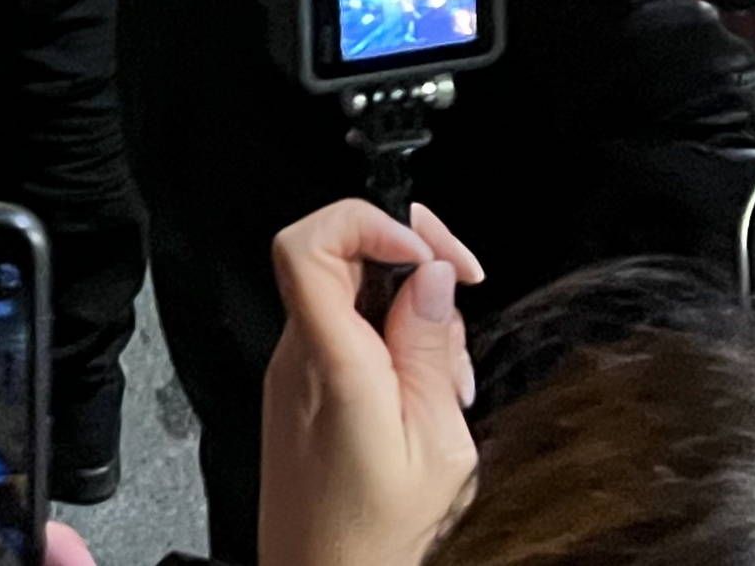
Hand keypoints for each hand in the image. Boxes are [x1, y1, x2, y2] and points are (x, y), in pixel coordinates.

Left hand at [260, 200, 482, 565]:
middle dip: (411, 263)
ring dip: (409, 311)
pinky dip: (390, 342)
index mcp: (331, 363)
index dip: (366, 221)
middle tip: (461, 293)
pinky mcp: (300, 386)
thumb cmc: (377, 534)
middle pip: (338, 256)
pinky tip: (422, 390)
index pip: (308, 245)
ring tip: (447, 374)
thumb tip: (432, 276)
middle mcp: (298, 355)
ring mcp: (293, 368)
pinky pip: (344, 331)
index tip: (423, 248)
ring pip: (350, 293)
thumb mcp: (437, 446)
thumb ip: (430, 351)